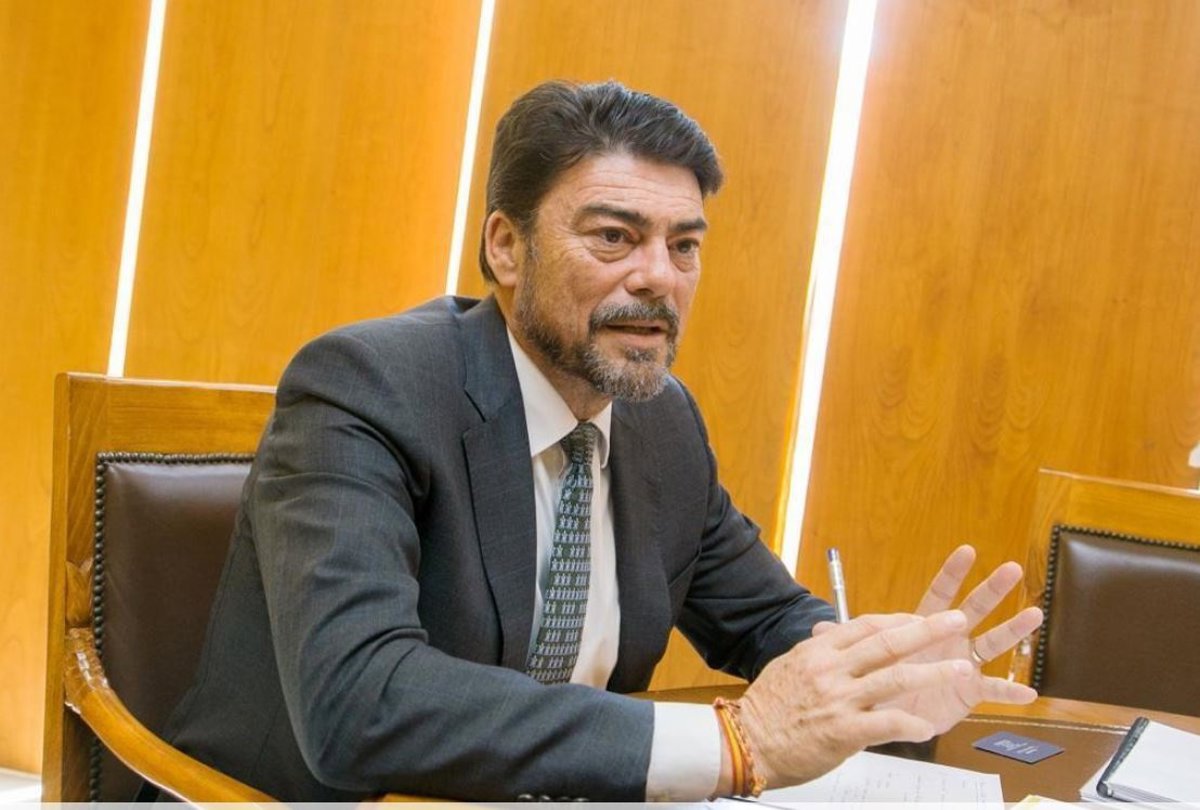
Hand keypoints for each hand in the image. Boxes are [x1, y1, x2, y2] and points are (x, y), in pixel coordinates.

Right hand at [737, 610, 977, 787]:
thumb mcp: (789, 667)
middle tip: (956, 620)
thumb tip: (833, 639)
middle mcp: (831, 669)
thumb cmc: (766, 709)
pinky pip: (888, 723)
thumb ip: (817, 654)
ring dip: (934, 673)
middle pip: (888, 642)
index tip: (921, 618)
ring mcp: (839, 699)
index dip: (898, 620)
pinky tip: (928, 728)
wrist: (745, 742)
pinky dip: (912, 725)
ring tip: (962, 670)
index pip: (866, 626)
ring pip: (896, 678)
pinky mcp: (844, 731)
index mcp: (818, 650)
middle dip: (927, 630)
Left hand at [814, 545, 1042, 733]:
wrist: (882, 716)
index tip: (967, 550)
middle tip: (1012, 568)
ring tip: (1034, 614)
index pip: (938, 595)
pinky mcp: (967, 693)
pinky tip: (1029, 691)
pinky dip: (1011, 692)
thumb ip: (844, 643)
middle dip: (992, 589)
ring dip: (1013, 630)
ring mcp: (960, 664)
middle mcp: (947, 640)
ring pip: (991, 643)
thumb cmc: (875, 679)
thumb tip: (816, 626)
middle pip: (972, 609)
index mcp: (922, 627)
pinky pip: (992, 691)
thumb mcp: (857, 660)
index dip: (951, 574)